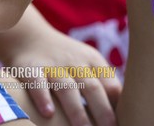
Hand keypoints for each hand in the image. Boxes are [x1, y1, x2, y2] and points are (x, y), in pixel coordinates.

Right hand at [5, 27, 120, 125]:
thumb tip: (123, 113)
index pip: (111, 86)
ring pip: (67, 88)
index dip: (117, 106)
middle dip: (102, 111)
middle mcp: (74, 63)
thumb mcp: (87, 63)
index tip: (120, 123)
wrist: (29, 37)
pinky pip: (37, 83)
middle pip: (92, 87)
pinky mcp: (31, 69)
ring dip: (76, 110)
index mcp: (93, 62)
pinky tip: (48, 113)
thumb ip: (103, 84)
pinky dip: (43, 97)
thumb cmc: (65, 59)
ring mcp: (52, 66)